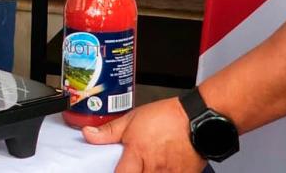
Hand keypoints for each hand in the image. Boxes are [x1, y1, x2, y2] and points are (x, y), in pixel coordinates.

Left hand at [83, 98, 205, 172]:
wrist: (197, 118)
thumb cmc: (166, 117)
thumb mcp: (131, 119)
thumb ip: (109, 131)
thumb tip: (88, 134)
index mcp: (137, 153)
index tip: (115, 169)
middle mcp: (153, 168)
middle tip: (131, 166)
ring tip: (145, 165)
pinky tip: (160, 168)